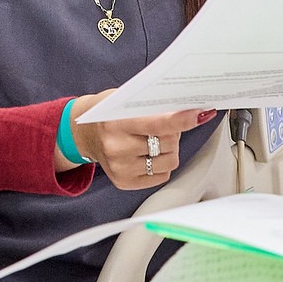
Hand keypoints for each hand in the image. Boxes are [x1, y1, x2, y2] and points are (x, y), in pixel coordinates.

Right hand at [69, 103, 214, 190]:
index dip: (183, 120)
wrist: (82, 134)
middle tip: (163, 125)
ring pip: (169, 161)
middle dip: (174, 132)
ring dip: (170, 150)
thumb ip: (151, 105)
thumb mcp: (123, 99)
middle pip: (169, 143)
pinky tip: (147, 154)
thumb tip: (185, 107)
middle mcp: (117, 147)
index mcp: (116, 122)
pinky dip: (161, 164)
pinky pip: (161, 176)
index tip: (200, 114)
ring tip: (154, 140)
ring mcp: (121, 167)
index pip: (159, 124)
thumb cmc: (107, 113)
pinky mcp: (124, 182)